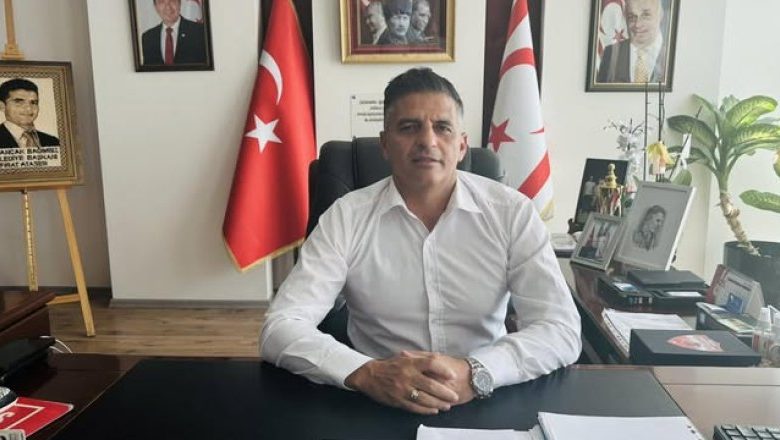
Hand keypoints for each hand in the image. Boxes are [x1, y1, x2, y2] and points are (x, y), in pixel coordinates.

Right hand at [344, 351, 461, 414]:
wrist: (369, 376)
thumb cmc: (390, 366)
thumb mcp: (404, 357)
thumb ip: (421, 358)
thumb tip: (439, 357)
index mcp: (410, 363)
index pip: (430, 364)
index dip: (443, 370)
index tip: (452, 375)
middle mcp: (407, 376)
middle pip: (431, 385)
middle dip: (445, 392)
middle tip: (455, 396)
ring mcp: (403, 390)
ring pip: (425, 399)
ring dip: (438, 403)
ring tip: (447, 405)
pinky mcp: (399, 400)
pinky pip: (415, 407)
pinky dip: (426, 410)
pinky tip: (434, 410)